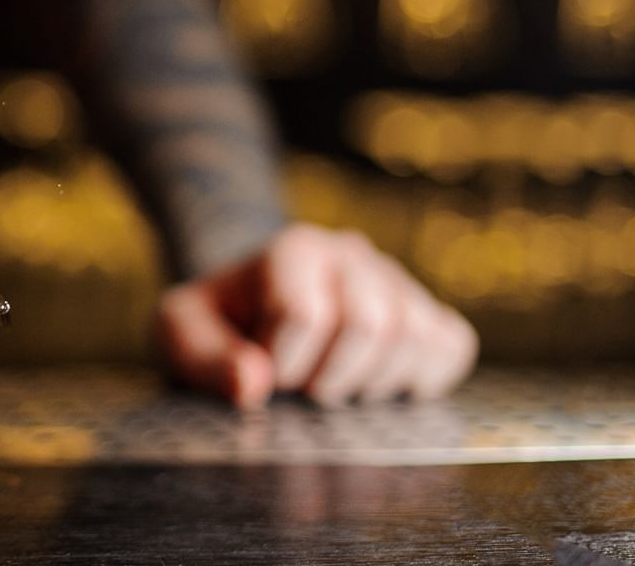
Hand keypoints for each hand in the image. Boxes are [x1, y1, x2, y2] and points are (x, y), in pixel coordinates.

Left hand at [155, 223, 477, 408]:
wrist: (253, 309)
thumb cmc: (219, 322)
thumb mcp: (182, 332)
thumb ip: (204, 357)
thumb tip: (253, 385)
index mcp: (294, 248)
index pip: (305, 314)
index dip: (281, 363)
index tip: (263, 371)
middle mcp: (353, 255)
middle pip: (371, 325)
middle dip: (331, 376)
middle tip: (303, 386)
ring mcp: (397, 282)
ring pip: (416, 337)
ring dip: (372, 382)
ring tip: (334, 383)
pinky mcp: (430, 312)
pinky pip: (452, 346)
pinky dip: (422, 378)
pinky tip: (378, 385)